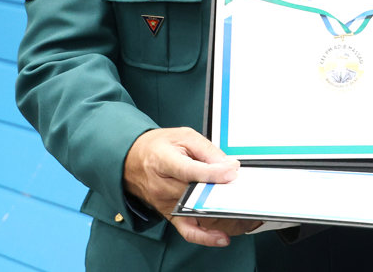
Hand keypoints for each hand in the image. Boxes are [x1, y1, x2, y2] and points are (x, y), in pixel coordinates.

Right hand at [123, 127, 261, 246]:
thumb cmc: (157, 146)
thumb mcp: (183, 136)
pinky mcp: (168, 214)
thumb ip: (207, 150)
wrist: (131, 160)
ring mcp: (164, 203)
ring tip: (238, 207)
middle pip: (194, 193)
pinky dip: (204, 236)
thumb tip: (228, 165)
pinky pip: (186, 230)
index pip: (189, 170)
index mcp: (163, 161)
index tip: (231, 173)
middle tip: (241, 189)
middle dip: (219, 191)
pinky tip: (221, 237)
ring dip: (217, 209)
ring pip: (194, 210)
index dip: (212, 173)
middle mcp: (161, 185)